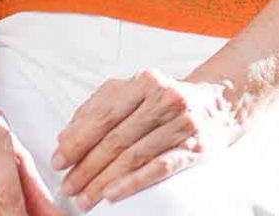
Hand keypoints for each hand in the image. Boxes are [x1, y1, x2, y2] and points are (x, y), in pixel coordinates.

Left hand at [50, 69, 244, 209]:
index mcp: (146, 81)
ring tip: (84, 198)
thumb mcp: (135, 91)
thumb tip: (65, 137)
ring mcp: (182, 123)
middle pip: (116, 139)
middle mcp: (165, 99)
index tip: (58, 161)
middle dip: (86, 167)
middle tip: (68, 187)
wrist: (220, 105)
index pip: (103, 115)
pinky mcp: (194, 147)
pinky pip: (159, 168)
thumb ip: (99, 107)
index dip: (77, 141)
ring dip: (103, 181)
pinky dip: (133, 182)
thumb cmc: (167, 100)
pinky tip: (113, 195)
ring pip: (133, 156)